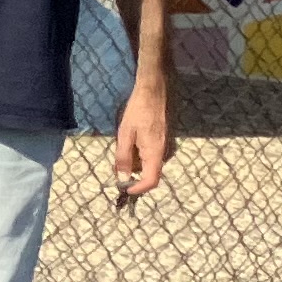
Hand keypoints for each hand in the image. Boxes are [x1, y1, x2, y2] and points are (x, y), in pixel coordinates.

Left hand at [111, 76, 171, 198]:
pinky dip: (139, 154)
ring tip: (122, 146)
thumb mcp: (125, 134)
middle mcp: (164, 153)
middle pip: (148, 173)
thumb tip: (122, 177)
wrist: (154, 92)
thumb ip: (123, 157)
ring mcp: (166, 147)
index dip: (138, 189)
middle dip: (132, 173)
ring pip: (149, 163)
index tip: (124, 189)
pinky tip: (130, 141)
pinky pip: (151, 154)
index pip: (151, 181)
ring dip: (134, 162)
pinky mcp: (164, 141)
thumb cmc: (138, 111)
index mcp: (155, 153)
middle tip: (116, 165)